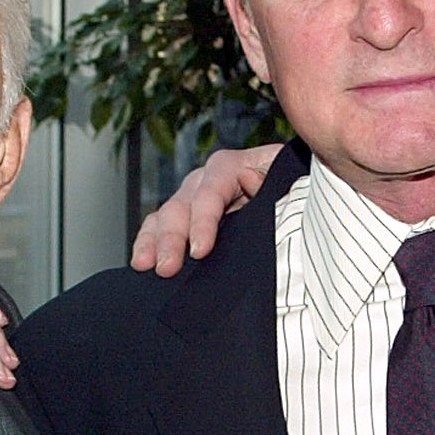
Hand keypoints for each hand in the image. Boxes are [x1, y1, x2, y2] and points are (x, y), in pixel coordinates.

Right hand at [128, 145, 280, 275]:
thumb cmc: (292, 193)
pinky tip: (141, 262)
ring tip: (146, 265)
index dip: (203, 221)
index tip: (200, 250)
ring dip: (153, 242)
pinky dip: (148, 243)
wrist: (293, 202)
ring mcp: (192, 198)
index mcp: (234, 167)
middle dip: (172, 238)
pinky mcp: (183, 218)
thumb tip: (253, 187)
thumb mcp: (289, 186)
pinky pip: (158, 227)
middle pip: (182, 205)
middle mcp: (207, 180)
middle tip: (168, 267)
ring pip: (165, 216)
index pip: (212, 191)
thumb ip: (276, 188)